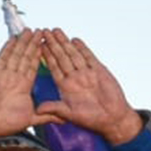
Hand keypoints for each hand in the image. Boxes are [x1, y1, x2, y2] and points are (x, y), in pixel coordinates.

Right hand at [0, 29, 61, 150]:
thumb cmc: (6, 123)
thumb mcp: (32, 119)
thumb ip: (47, 116)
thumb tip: (64, 120)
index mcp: (24, 86)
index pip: (34, 67)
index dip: (40, 56)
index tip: (47, 45)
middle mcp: (15, 78)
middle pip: (26, 57)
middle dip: (33, 44)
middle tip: (41, 32)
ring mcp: (4, 75)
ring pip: (16, 55)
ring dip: (23, 43)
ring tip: (30, 31)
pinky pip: (2, 59)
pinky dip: (8, 48)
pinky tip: (13, 39)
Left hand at [37, 29, 143, 144]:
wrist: (113, 119)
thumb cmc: (92, 119)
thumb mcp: (70, 115)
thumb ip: (55, 109)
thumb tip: (38, 109)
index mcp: (65, 87)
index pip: (53, 67)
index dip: (46, 56)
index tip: (38, 45)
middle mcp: (74, 77)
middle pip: (61, 57)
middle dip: (53, 44)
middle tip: (44, 31)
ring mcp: (86, 73)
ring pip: (73, 54)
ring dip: (65, 43)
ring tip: (56, 31)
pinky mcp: (99, 71)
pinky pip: (88, 57)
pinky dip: (82, 48)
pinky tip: (75, 40)